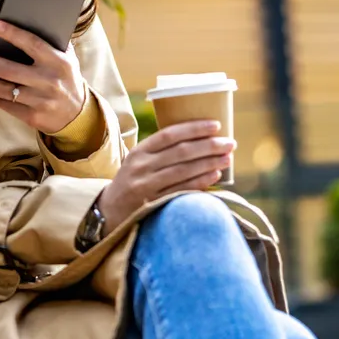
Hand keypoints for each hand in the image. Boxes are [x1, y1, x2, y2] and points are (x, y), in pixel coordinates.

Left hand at [0, 20, 86, 134]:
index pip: (33, 44)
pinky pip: (7, 104)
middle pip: (10, 70)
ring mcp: (41, 100)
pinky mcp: (33, 117)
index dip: (13, 34)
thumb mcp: (67, 58)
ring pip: (4, 90)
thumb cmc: (66, 78)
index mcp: (58, 62)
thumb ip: (52, 42)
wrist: (78, 113)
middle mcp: (49, 81)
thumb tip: (26, 22)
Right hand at [96, 120, 234, 235]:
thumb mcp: (139, 161)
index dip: (194, 129)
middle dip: (209, 146)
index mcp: (139, 151)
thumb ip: (161, 151)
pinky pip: (181, 191)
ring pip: (183, 171)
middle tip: (230, 143)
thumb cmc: (132, 181)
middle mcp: (141, 167)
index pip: (169, 135)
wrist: (109, 212)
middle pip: (181, 152)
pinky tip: (215, 176)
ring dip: (209, 163)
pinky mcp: (151, 204)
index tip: (216, 125)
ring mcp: (145, 187)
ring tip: (227, 158)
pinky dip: (200, 182)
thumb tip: (200, 139)